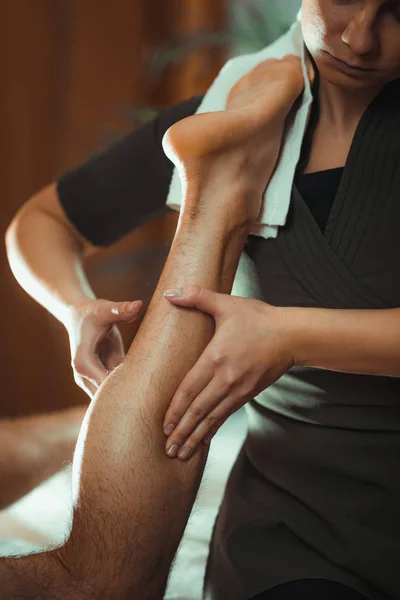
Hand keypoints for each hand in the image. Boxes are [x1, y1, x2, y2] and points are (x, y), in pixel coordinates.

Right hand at [67, 298, 142, 397]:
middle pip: (106, 398)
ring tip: (150, 401)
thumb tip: (139, 304)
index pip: (104, 385)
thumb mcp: (106, 310)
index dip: (125, 390)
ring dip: (127, 398)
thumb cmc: (92, 312)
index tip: (146, 392)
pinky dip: (127, 392)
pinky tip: (145, 393)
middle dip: (127, 400)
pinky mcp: (99, 378)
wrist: (79, 315)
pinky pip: (112, 391)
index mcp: (84, 363)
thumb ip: (121, 310)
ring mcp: (89, 380)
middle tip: (152, 402)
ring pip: (108, 399)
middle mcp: (83, 376)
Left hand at [162, 286, 293, 459]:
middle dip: (182, 432)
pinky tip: (203, 440)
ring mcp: (239, 389)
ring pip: (212, 418)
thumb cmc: (258, 318)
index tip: (163, 426)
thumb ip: (197, 296)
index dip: (175, 410)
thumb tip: (170, 293)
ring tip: (180, 454)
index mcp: (216, 358)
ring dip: (195, 437)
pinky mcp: (248, 394)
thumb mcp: (227, 304)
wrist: (292, 335)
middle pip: (198, 411)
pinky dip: (212, 430)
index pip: (190, 389)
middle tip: (167, 449)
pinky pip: (225, 416)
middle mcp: (226, 378)